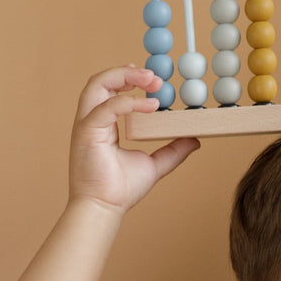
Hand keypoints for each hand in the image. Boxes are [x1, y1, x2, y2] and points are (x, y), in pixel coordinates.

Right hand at [68, 65, 198, 212]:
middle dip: (129, 72)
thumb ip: (172, 150)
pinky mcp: (87, 131)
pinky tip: (152, 106)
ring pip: (98, 84)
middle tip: (156, 77)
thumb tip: (194, 139)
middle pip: (102, 81)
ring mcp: (86, 124)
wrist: (105, 208)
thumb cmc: (120, 190)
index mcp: (102, 124)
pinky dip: (130, 102)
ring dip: (125, 76)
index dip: (129, 78)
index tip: (154, 80)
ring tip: (152, 80)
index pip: (110, 90)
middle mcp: (91, 120)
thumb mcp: (154, 165)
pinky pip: (108, 107)